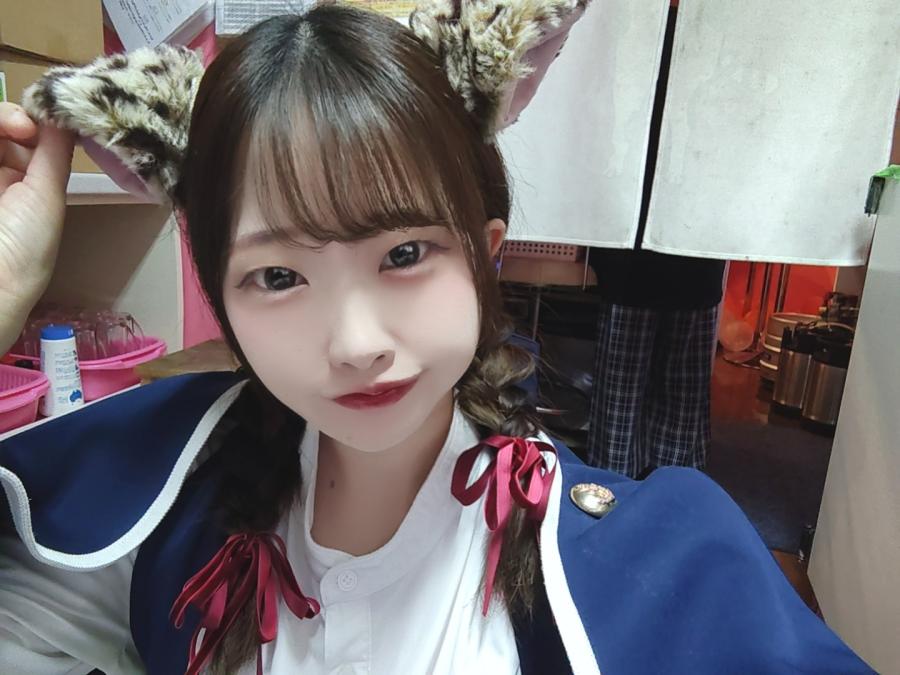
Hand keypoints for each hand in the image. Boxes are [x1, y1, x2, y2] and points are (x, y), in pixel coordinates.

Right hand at [0, 102, 73, 353]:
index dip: (30, 121)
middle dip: (8, 117)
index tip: (38, 122)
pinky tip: (1, 129)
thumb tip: (67, 113)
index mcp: (24, 186)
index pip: (23, 138)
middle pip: (1, 131)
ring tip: (8, 127)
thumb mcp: (47, 195)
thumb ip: (54, 152)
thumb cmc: (24, 244)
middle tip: (20, 125)